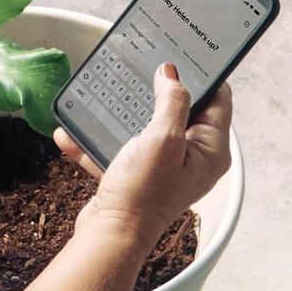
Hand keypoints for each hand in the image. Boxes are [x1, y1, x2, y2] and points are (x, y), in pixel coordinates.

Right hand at [56, 63, 234, 230]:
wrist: (110, 236)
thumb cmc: (143, 192)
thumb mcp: (163, 138)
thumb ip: (172, 101)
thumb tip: (171, 74)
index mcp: (211, 151)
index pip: (219, 100)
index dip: (203, 76)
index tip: (183, 54)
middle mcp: (193, 160)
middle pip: (182, 111)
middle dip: (159, 91)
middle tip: (143, 67)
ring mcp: (165, 168)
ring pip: (147, 129)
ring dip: (122, 115)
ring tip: (105, 95)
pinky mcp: (139, 177)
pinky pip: (120, 150)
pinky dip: (99, 142)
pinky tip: (72, 133)